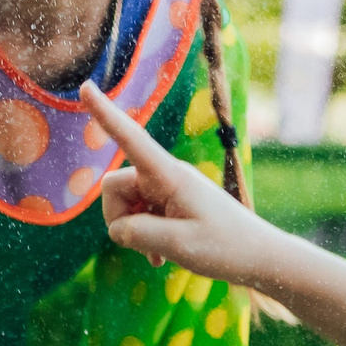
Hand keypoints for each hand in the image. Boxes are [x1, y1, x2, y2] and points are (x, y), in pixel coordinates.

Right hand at [80, 83, 272, 281]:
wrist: (260, 257)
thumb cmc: (225, 248)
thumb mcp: (178, 245)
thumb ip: (137, 234)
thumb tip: (117, 228)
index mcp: (170, 175)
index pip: (131, 139)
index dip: (105, 115)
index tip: (84, 87)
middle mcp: (166, 175)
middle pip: (116, 186)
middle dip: (118, 216)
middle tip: (145, 247)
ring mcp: (169, 189)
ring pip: (127, 204)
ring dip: (134, 231)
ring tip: (161, 254)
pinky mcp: (173, 204)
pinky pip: (141, 215)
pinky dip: (144, 236)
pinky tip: (159, 258)